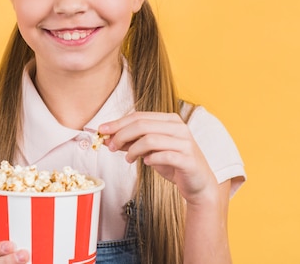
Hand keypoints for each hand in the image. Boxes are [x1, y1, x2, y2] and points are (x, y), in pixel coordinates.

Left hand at [98, 111, 217, 204]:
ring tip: (127, 158)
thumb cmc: (172, 163)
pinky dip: (151, 158)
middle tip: (110, 146)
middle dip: (121, 135)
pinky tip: (145, 162)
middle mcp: (178, 128)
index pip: (138, 116)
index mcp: (169, 120)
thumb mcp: (149, 150)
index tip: (101, 130)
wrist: (198, 184)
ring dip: (133, 149)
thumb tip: (107, 138)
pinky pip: (164, 155)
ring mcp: (185, 143)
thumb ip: (131, 142)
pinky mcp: (188, 160)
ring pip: (151, 139)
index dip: (117, 123)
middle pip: (142, 125)